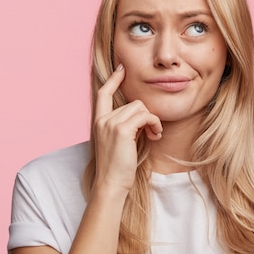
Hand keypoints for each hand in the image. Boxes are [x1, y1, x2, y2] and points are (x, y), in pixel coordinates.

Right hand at [92, 64, 161, 195]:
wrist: (111, 184)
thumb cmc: (118, 168)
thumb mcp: (119, 143)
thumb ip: (125, 127)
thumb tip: (142, 117)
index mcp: (98, 122)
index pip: (103, 94)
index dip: (113, 80)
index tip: (121, 68)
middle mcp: (102, 120)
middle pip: (133, 102)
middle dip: (147, 116)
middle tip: (153, 132)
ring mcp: (110, 123)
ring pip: (140, 107)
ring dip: (153, 120)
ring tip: (154, 135)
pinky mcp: (122, 130)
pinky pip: (146, 116)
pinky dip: (154, 124)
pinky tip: (155, 135)